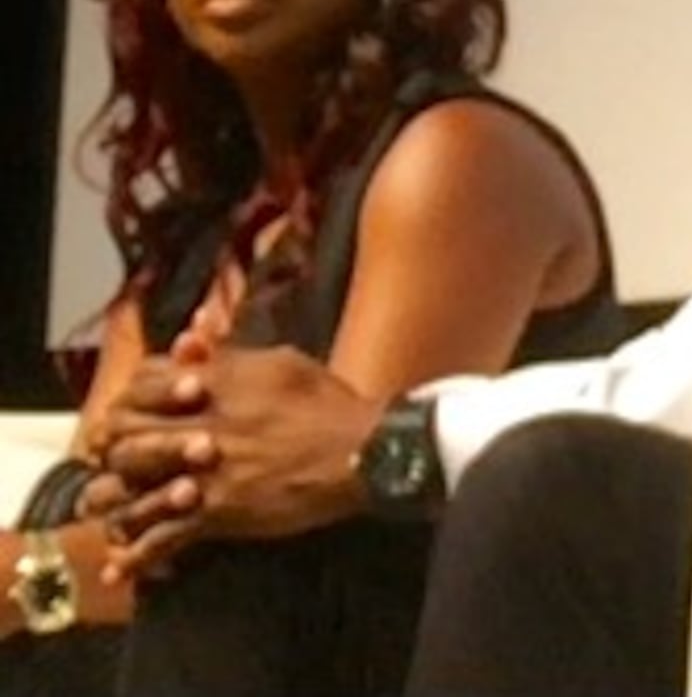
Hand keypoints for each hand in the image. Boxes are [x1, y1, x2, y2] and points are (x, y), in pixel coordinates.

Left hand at [89, 332, 382, 575]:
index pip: (143, 381)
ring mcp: (207, 470)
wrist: (365, 453)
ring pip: (130, 489)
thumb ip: (229, 356)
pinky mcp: (219, 511)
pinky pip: (161, 538)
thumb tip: (190, 337)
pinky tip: (119, 571)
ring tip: (110, 516)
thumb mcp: (282, 363)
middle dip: (111, 450)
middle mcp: (203, 423)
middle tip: (114, 464)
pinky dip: (136, 558)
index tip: (134, 410)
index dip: (131, 395)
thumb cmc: (329, 405)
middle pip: (123, 435)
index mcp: (217, 383)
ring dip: (116, 504)